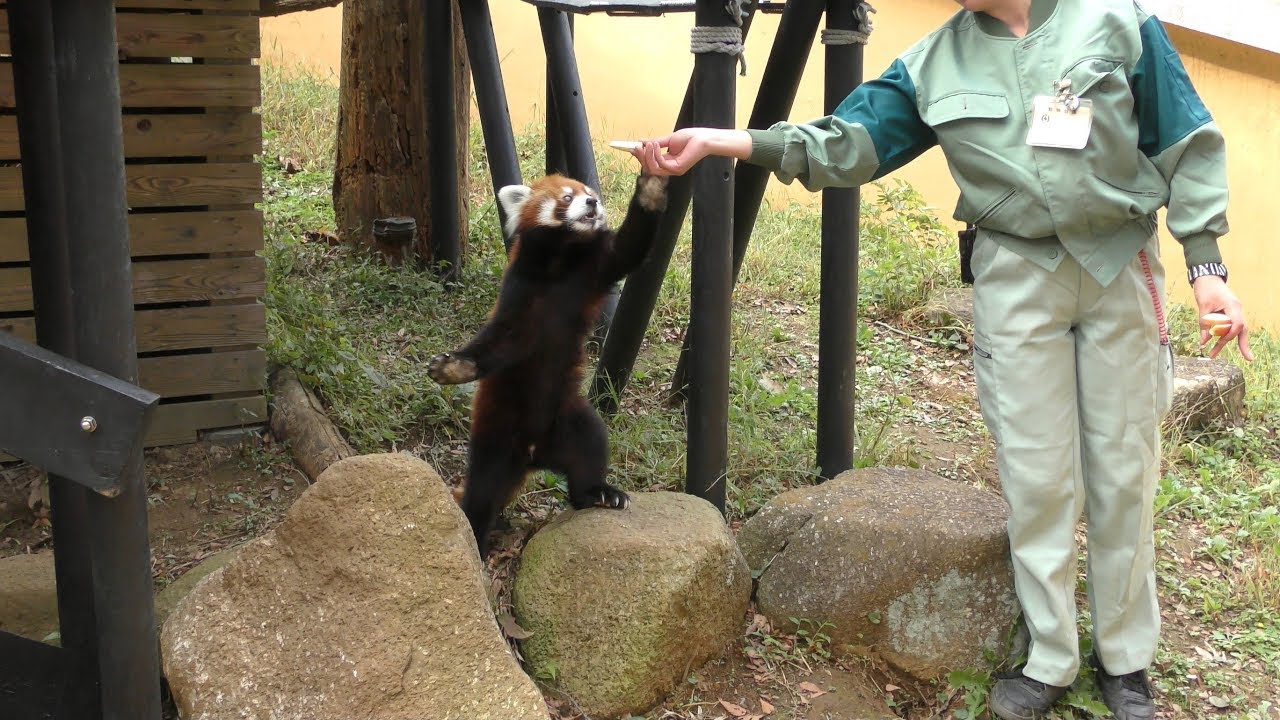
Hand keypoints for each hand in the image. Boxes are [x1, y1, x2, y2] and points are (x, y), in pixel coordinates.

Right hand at [629, 128, 751, 176]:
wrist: (703, 138)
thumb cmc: (690, 138)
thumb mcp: (668, 139)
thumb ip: (655, 142)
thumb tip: (641, 142)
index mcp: (667, 162)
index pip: (650, 163)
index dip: (640, 156)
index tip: (632, 147)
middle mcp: (670, 169)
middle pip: (649, 168)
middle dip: (641, 157)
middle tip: (635, 146)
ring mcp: (673, 170)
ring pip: (653, 168)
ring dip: (647, 156)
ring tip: (647, 144)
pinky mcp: (677, 169)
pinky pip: (660, 164)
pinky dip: (655, 154)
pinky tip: (655, 144)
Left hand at [1192, 275, 1252, 360]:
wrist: (1207, 277)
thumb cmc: (1205, 289)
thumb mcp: (1202, 306)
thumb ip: (1204, 324)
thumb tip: (1204, 342)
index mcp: (1233, 306)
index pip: (1237, 324)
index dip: (1229, 335)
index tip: (1219, 342)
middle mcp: (1237, 309)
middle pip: (1241, 329)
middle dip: (1242, 344)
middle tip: (1248, 358)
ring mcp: (1235, 310)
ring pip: (1237, 329)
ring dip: (1229, 341)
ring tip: (1214, 353)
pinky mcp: (1230, 312)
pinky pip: (1231, 325)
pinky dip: (1225, 334)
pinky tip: (1218, 343)